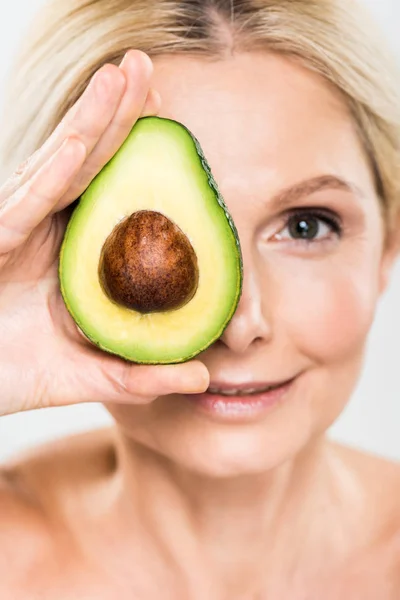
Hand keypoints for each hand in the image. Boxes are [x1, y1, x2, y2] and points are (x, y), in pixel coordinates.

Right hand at [0, 50, 209, 416]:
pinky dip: (51, 172)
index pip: (114, 191)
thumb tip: (202, 379)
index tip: (172, 123)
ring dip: (90, 121)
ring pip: (59, 167)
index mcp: (77, 250)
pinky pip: (25, 203)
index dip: (141, 155)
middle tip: (147, 69)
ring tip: (123, 77)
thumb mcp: (90, 376)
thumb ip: (141, 375)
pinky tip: (77, 143)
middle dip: (118, 113)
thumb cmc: (16, 372)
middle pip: (90, 162)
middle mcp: (49, 230)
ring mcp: (19, 230)